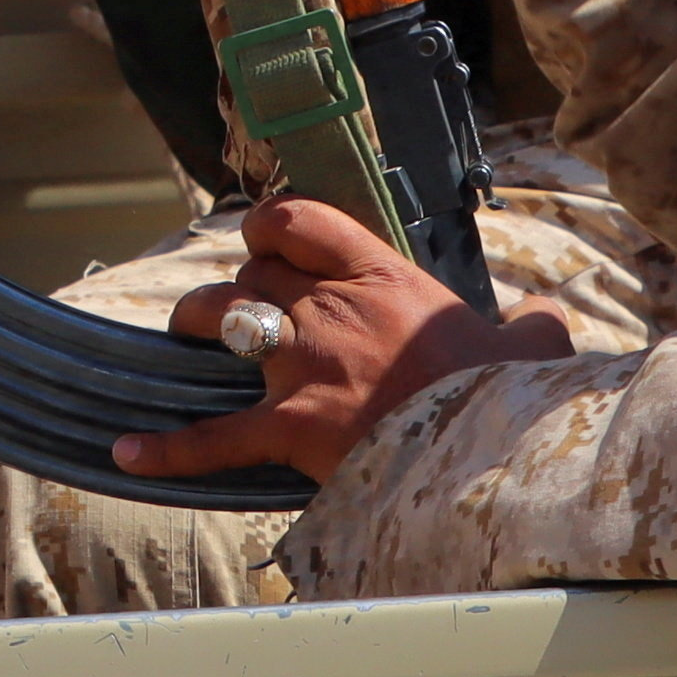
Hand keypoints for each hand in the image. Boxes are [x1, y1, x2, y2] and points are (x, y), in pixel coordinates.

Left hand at [112, 193, 573, 490]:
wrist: (492, 458)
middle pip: (255, 274)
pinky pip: (213, 436)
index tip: (266, 240)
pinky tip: (127, 453)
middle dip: (241, 287)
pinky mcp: (290, 426)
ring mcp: (305, 364)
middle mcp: (332, 309)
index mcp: (383, 279)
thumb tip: (549, 319)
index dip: (272, 224)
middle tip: (243, 311)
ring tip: (183, 333)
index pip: (301, 218)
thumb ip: (532, 327)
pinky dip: (167, 448)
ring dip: (196, 322)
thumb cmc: (508, 402)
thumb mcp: (530, 351)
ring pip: (220, 319)